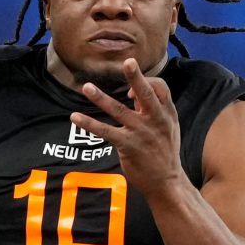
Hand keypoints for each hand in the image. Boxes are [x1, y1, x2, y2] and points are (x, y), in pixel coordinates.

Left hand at [69, 59, 184, 195]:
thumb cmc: (165, 153)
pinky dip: (88, 123)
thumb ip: (153, 109)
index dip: (146, 82)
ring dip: (100, 98)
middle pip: (146, 94)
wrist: (167, 183)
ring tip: (86, 87)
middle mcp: (156, 120)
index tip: (130, 91)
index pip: (160, 88)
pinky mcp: (128, 146)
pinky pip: (105, 131)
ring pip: (119, 110)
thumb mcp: (168, 128)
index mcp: (167, 114)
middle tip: (128, 61)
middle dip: (136, 77)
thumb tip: (135, 92)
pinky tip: (75, 117)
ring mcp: (141, 133)